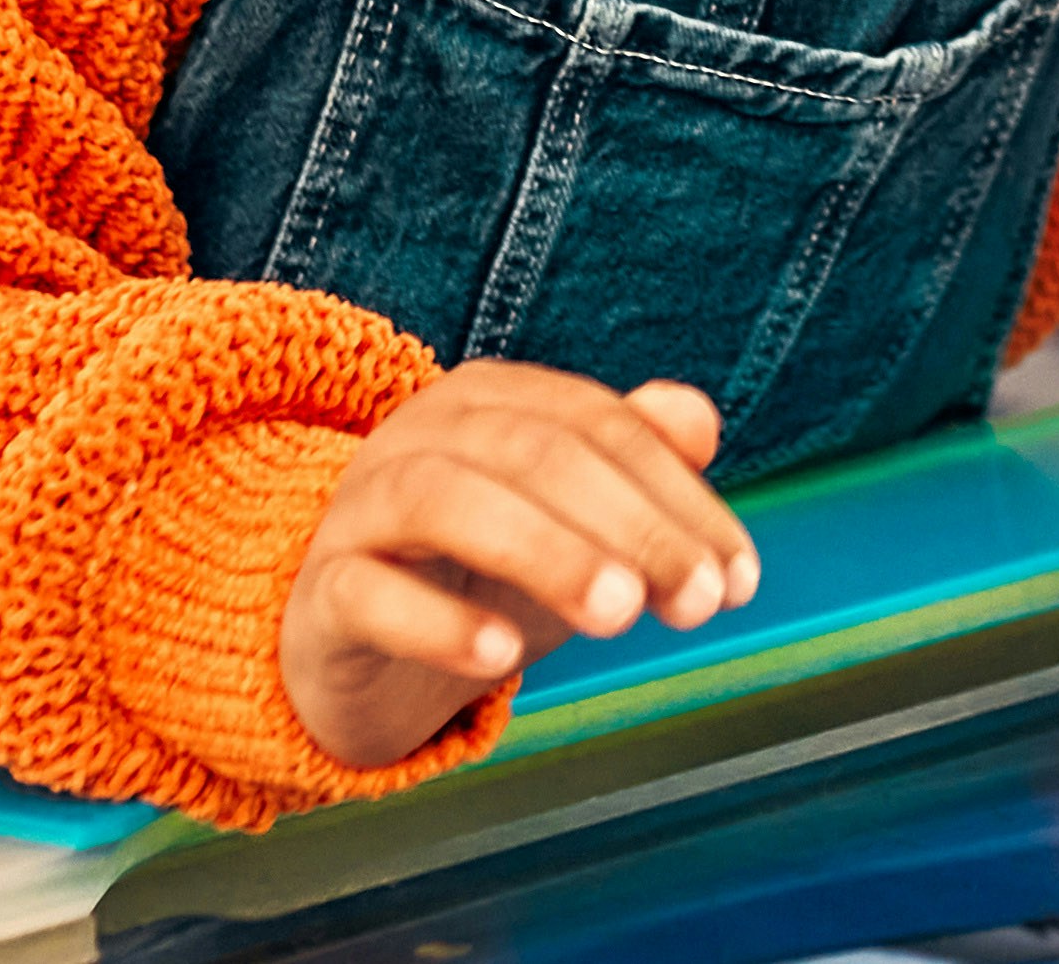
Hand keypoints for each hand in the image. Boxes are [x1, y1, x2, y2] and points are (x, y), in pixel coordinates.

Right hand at [277, 366, 758, 771]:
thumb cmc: (481, 573)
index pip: (601, 429)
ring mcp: (360, 509)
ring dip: (546, 552)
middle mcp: (421, 435)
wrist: (358, 652)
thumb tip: (700, 418)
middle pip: (534, 453)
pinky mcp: (320, 594)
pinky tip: (500, 659)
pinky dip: (435, 622)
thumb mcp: (572, 521)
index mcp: (493, 400)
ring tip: (620, 616)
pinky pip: (367, 594)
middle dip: (631, 524)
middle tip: (698, 602)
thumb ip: (637, 459)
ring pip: (445, 500)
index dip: (679, 499)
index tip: (738, 580)